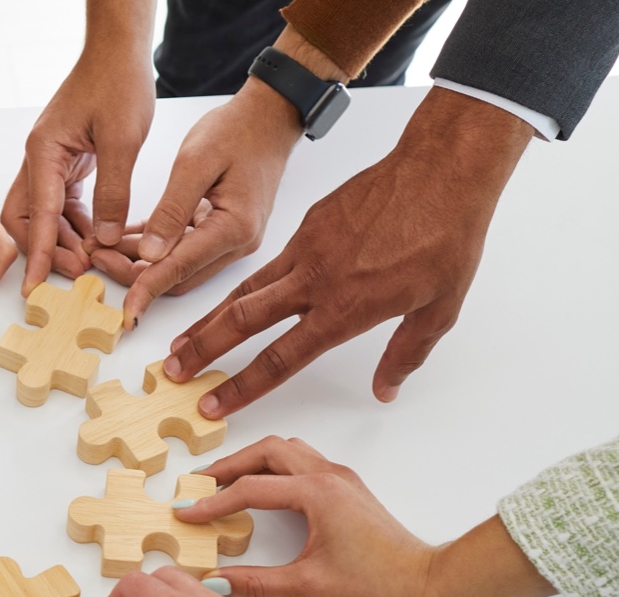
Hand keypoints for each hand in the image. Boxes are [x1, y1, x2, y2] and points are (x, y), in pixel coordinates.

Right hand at [3, 11, 155, 295]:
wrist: (118, 50)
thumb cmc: (117, 82)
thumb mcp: (123, 140)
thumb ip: (113, 193)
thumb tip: (103, 240)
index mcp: (43, 152)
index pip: (35, 215)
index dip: (36, 253)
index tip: (31, 286)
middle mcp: (39, 158)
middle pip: (26, 218)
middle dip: (46, 249)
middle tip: (77, 272)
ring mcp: (50, 160)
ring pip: (45, 214)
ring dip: (64, 239)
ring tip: (91, 261)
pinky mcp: (66, 161)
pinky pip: (63, 202)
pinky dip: (77, 223)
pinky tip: (96, 238)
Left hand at [91, 83, 299, 329]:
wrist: (269, 117)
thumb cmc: (237, 130)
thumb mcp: (196, 161)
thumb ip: (172, 210)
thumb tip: (149, 254)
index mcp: (235, 228)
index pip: (180, 268)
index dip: (146, 288)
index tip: (124, 310)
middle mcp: (238, 243)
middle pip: (178, 276)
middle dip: (134, 274)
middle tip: (94, 257)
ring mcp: (232, 240)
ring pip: (178, 266)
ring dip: (140, 261)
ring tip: (101, 246)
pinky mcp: (224, 231)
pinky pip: (184, 249)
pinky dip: (155, 246)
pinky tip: (124, 238)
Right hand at [163, 87, 533, 415]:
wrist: (442, 169)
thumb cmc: (446, 237)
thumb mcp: (439, 309)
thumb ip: (405, 354)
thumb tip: (386, 390)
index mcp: (343, 309)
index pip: (279, 359)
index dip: (242, 387)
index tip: (212, 405)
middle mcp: (314, 280)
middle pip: (242, 321)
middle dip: (202, 349)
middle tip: (172, 370)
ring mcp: (306, 247)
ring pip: (245, 288)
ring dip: (210, 317)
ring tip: (184, 338)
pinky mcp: (309, 222)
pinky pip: (271, 260)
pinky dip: (247, 282)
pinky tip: (242, 294)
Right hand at [178, 436, 558, 596]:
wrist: (428, 586)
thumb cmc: (379, 586)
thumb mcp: (307, 588)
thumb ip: (255, 583)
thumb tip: (215, 581)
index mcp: (316, 493)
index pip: (250, 489)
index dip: (213, 502)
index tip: (187, 513)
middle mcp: (329, 477)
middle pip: (267, 451)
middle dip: (229, 464)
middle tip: (200, 484)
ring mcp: (341, 480)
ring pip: (287, 451)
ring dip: (253, 461)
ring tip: (226, 482)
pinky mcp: (347, 490)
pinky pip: (303, 462)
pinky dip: (275, 468)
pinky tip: (263, 491)